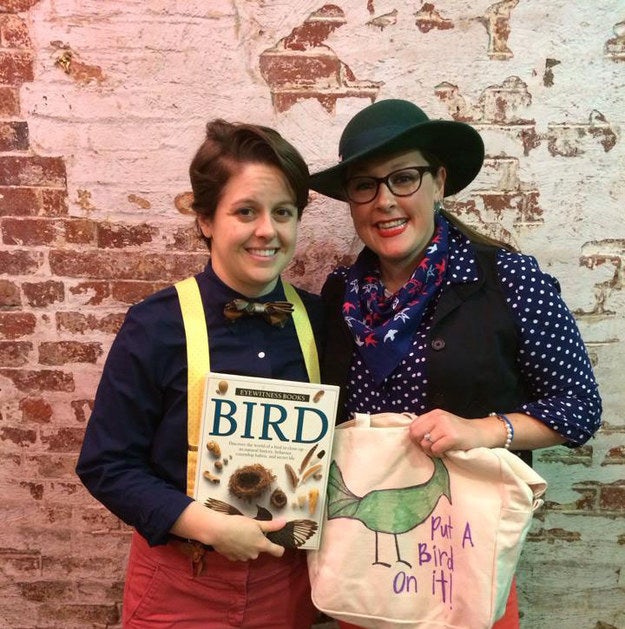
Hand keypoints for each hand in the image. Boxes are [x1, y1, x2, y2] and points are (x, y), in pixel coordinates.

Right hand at [171, 501, 285, 560]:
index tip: (278, 542)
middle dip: (257, 541)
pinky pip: (239, 553)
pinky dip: (237, 548)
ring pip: (249, 551)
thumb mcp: (256, 522)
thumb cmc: (238, 524)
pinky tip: (232, 539)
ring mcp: (242, 558)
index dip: (280, 547)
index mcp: (261, 545)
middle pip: (260, 549)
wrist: (217, 530)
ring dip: (247, 545)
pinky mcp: (232, 558)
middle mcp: (254, 554)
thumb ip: (271, 525)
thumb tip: (285, 523)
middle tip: (250, 530)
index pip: (277, 551)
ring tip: (239, 534)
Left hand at [407, 408, 489, 454]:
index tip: (423, 444)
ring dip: (431, 451)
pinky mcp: (452, 437)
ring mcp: (445, 426)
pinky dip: (439, 454)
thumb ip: (429, 426)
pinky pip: (435, 449)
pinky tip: (446, 452)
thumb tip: (413, 437)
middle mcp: (438, 417)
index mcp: (434, 414)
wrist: (482, 433)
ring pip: (425, 444)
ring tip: (440, 450)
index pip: (413, 426)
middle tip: (431, 449)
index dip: (415, 438)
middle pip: (415, 434)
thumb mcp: (443, 423)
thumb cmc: (460, 431)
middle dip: (420, 445)